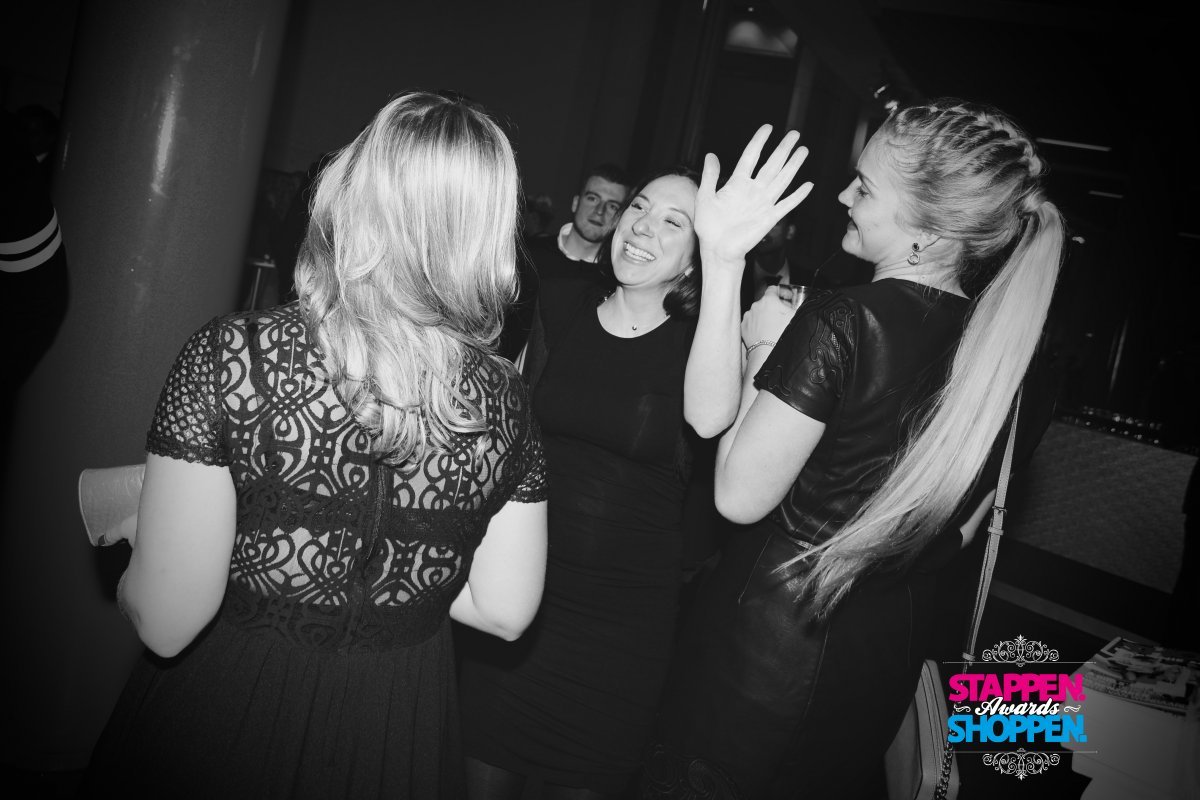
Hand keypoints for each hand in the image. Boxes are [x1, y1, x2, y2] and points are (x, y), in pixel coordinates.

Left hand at [696, 125, 813, 270]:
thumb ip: (710, 176)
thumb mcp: (705, 197)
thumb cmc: (709, 227)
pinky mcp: (770, 218)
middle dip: (783, 149)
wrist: (717, 250)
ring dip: (793, 165)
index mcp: (737, 183)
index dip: (759, 141)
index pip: (751, 156)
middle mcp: (753, 190)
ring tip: (803, 150)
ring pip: (782, 179)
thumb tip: (711, 155)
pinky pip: (786, 204)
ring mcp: (763, 203)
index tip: (768, 128)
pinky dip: (797, 196)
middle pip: (772, 164)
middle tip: (795, 134)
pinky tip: (808, 185)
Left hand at [741, 285, 798, 347]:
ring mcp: (748, 316)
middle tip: (783, 315)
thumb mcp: (794, 317)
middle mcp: (756, 305)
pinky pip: (751, 322)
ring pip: (758, 312)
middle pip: (766, 302)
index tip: (786, 298)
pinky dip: (757, 325)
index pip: (773, 289)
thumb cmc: (781, 334)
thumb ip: (794, 307)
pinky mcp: (743, 326)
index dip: (781, 292)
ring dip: (765, 316)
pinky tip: (764, 332)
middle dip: (775, 306)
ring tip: (773, 326)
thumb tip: (793, 305)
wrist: (766, 352)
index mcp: (769, 300)